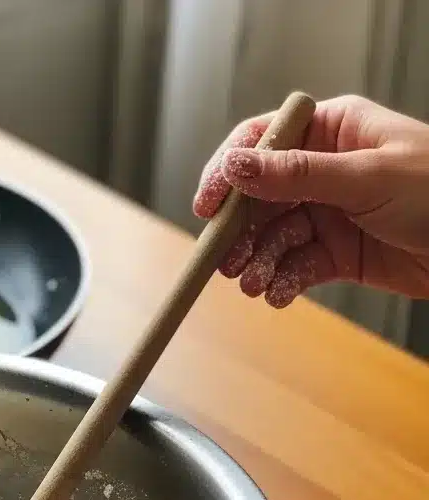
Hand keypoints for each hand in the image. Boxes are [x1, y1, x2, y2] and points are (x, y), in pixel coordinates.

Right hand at [194, 95, 428, 306]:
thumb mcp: (366, 177)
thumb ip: (297, 174)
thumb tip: (236, 166)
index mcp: (333, 131)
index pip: (262, 142)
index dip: (228, 172)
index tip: (206, 206)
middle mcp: (324, 171)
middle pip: (259, 198)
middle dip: (240, 232)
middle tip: (225, 260)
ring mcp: (328, 213)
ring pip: (273, 237)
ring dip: (258, 263)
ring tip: (253, 284)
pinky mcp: (336, 253)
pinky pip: (294, 266)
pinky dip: (281, 281)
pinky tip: (276, 293)